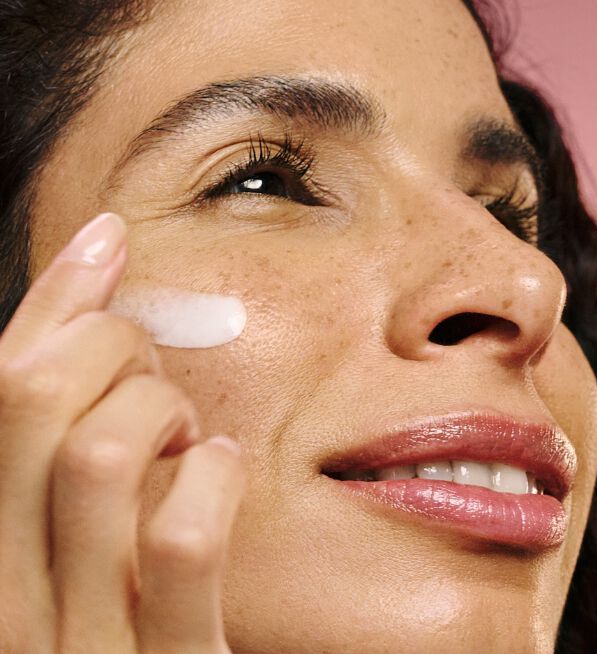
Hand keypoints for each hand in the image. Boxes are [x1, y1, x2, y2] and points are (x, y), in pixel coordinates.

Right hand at [0, 213, 245, 652]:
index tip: (110, 241)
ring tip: (186, 427)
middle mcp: (4, 596)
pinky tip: (221, 467)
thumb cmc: (120, 602)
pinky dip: (213, 475)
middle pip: (31, 397)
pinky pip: (183, 541)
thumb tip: (96, 271)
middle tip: (155, 367)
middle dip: (110, 344)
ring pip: (99, 453)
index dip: (55, 296)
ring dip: (158, 405)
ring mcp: (78, 644)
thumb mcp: (78, 520)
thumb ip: (66, 428)